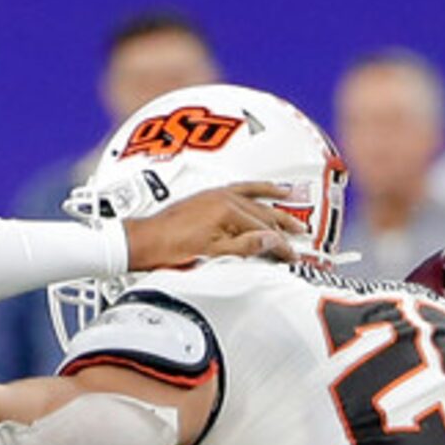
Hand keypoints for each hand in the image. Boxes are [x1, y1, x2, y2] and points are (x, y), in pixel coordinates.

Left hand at [124, 184, 307, 272]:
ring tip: (292, 204)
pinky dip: (255, 188)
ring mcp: (216, 194)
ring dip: (274, 204)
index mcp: (227, 212)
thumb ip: (245, 247)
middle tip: (302, 238)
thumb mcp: (212, 254)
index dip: (281, 246)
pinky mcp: (208, 195)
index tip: (294, 256)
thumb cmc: (171, 250)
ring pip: (254, 199)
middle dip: (283, 227)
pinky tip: (264, 189)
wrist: (143, 241)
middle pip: (262, 214)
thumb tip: (274, 241)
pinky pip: (239, 188)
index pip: (263, 231)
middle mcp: (224, 198)